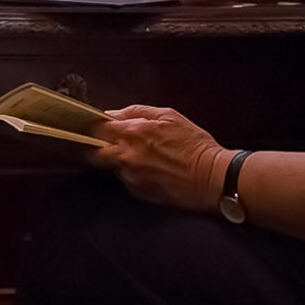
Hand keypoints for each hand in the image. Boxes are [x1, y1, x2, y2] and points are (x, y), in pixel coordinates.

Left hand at [89, 105, 228, 211]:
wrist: (211, 177)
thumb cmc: (194, 145)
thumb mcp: (168, 115)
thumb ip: (137, 112)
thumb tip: (115, 114)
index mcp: (133, 133)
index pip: (96, 128)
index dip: (96, 126)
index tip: (100, 126)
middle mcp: (126, 156)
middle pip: (93, 153)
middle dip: (97, 147)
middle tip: (110, 143)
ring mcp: (130, 176)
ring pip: (111, 167)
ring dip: (118, 161)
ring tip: (142, 157)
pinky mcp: (138, 192)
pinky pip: (126, 180)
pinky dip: (132, 174)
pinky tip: (151, 170)